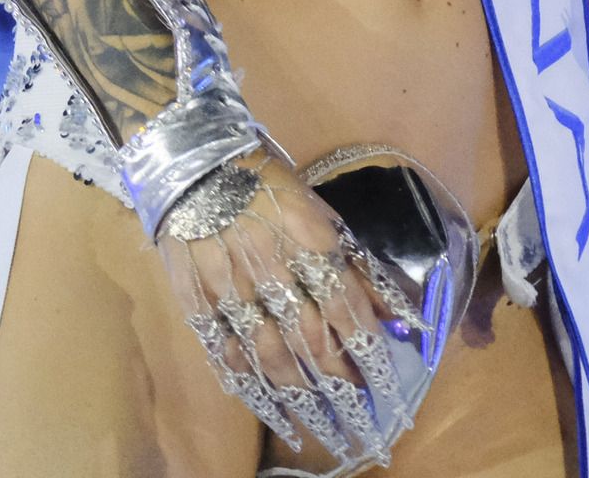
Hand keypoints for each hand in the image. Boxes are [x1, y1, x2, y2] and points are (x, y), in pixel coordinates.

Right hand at [157, 146, 420, 464]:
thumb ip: (354, 263)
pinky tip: (268, 405)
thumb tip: (393, 311)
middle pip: (311, 339)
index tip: (382, 381)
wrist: (194, 164)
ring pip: (271, 355)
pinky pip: (226, 352)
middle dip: (339, 382)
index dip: (366, 348)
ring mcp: (233, 289)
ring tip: (321, 423)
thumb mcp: (319, 210)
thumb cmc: (266, 182)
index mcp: (308, 239)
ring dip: (300, 395)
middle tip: (359, 415)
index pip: (345, 306)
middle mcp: (273, 269)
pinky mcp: (199, 301)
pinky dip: (249, 383)